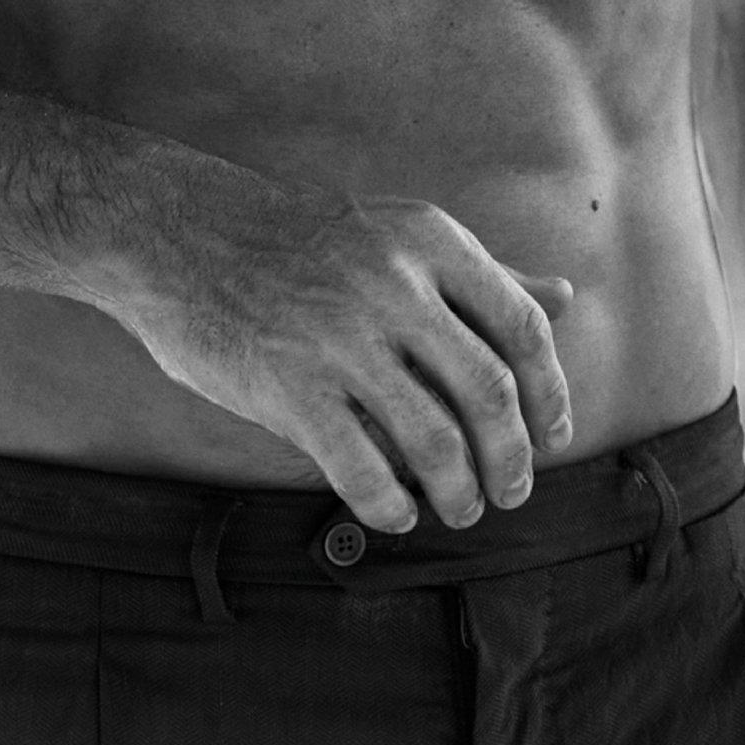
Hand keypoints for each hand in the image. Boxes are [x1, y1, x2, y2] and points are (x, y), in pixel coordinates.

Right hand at [108, 172, 573, 533]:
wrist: (180, 232)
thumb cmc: (299, 240)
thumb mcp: (397, 232)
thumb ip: (480, 273)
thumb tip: (564, 297)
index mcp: (428, 239)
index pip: (523, 326)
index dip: (551, 394)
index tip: (553, 436)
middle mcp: (392, 283)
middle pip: (490, 391)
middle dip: (514, 458)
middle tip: (512, 490)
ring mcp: (338, 336)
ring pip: (435, 441)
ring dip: (460, 493)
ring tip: (460, 508)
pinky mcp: (286, 385)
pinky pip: (362, 470)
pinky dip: (391, 506)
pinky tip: (394, 512)